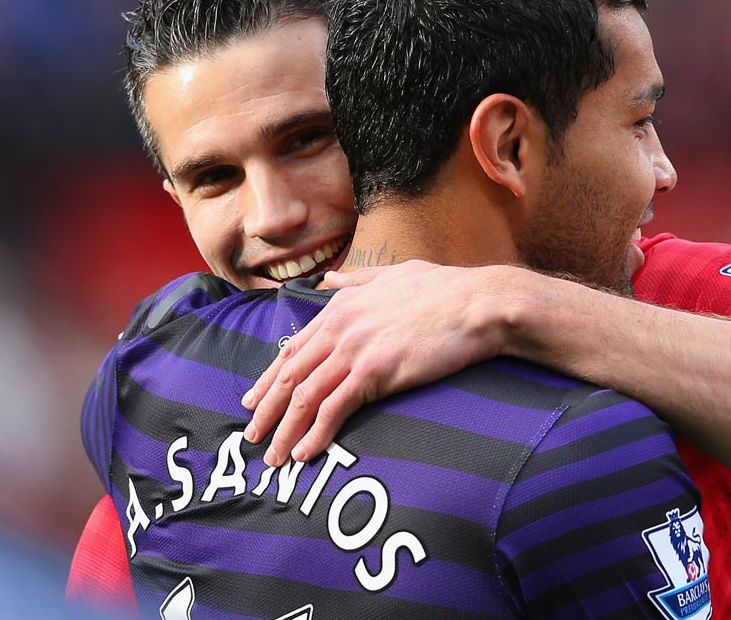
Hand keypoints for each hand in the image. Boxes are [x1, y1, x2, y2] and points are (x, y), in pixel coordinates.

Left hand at [241, 260, 507, 464]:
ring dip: (285, 430)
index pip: (294, 348)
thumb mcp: (393, 274)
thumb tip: (329, 280)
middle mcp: (340, 327)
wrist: (478, 303)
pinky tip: (306, 453)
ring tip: (274, 456)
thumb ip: (356, 280)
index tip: (254, 400)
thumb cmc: (445, 289)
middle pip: (291, 375)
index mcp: (341, 306)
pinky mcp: (375, 372)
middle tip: (252, 435)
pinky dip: (316, 434)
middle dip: (267, 408)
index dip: (270, 378)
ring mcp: (356, 349)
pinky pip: (334, 409)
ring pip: (305, 396)